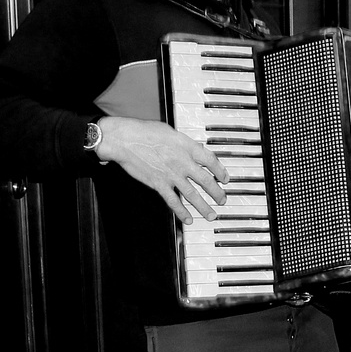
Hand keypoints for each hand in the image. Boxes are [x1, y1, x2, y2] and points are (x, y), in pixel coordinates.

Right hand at [94, 116, 228, 219]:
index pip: (211, 160)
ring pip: (193, 194)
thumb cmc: (144, 132)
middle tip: (222, 200)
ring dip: (204, 206)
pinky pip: (173, 201)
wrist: (125, 140)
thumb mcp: (171, 132)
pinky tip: (188, 219)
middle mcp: (183, 162)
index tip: (225, 178)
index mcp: (187, 147)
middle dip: (217, 193)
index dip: (221, 171)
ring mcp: (172, 175)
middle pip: (206, 180)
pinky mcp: (159, 184)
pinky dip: (181, 212)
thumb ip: (184, 144)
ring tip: (211, 215)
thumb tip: (194, 150)